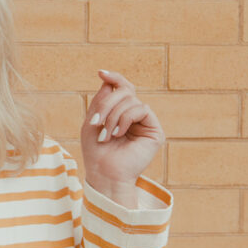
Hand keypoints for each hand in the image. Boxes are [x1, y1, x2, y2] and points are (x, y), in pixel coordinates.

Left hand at [80, 69, 164, 206]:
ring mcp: (146, 123)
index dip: (114, 78)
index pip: (122, 89)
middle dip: (107, 104)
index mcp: (120, 113)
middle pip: (124, 91)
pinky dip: (125, 119)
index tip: (101, 73)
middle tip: (95, 122)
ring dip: (113, 115)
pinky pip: (141, 109)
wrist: (104, 174)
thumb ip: (100, 101)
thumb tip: (108, 80)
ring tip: (106, 135)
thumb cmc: (95, 152)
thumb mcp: (92, 122)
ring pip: (131, 100)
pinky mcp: (155, 131)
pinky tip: (118, 134)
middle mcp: (135, 116)